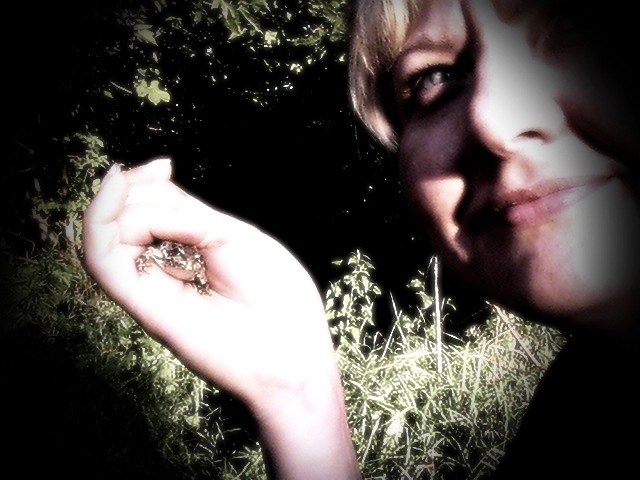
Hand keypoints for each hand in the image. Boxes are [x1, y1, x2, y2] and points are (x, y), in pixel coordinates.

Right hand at [82, 158, 336, 409]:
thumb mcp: (234, 235)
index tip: (162, 166)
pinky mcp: (146, 308)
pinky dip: (99, 225)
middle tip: (160, 178)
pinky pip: (104, 265)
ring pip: (107, 238)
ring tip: (130, 184)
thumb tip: (152, 178)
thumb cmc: (277, 294)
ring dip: (114, 202)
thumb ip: (188, 213)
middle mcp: (166, 270)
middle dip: (137, 189)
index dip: (146, 183)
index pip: (152, 211)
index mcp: (191, 253)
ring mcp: (153, 289)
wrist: (294, 352)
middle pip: (129, 219)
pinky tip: (114, 191)